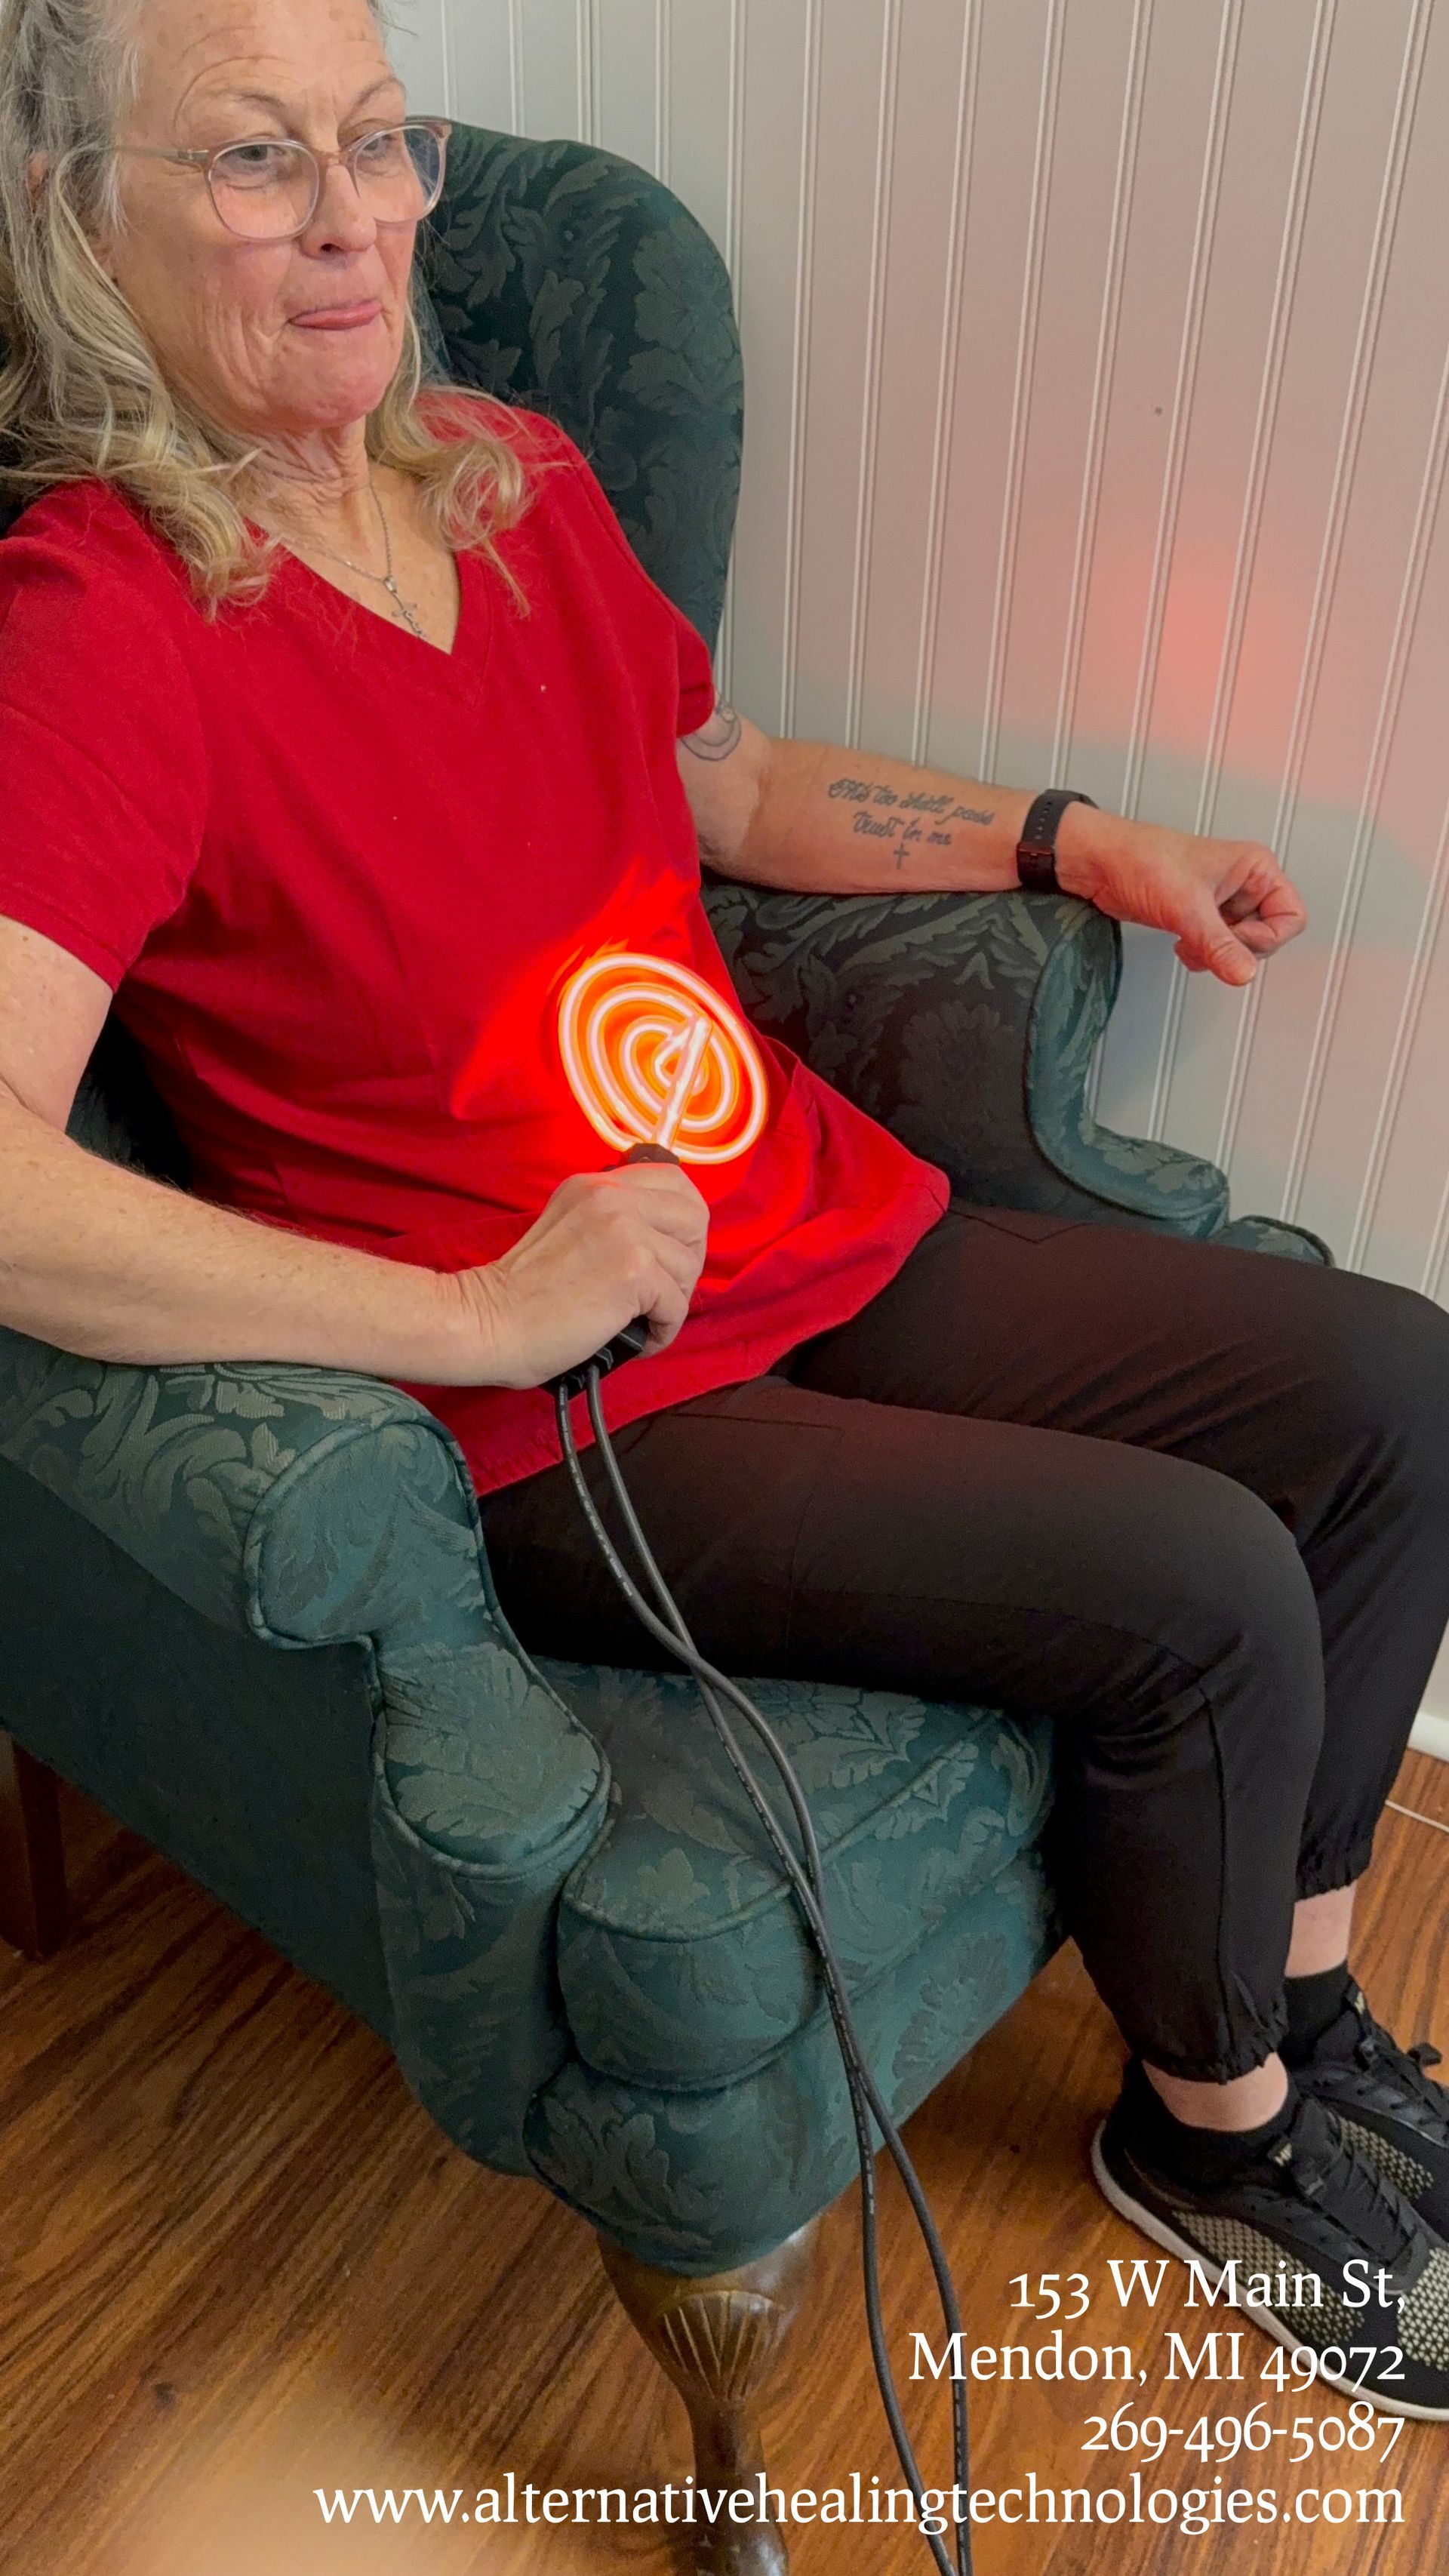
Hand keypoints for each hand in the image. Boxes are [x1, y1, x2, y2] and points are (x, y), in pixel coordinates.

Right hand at [460, 1162, 710, 1390]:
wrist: (488, 1321)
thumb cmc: (522, 1293)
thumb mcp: (567, 1227)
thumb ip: (610, 1221)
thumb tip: (661, 1242)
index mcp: (596, 1186)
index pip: (674, 1182)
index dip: (683, 1222)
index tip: (670, 1253)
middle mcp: (613, 1197)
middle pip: (695, 1217)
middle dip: (689, 1259)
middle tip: (664, 1291)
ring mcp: (626, 1231)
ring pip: (688, 1265)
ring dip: (672, 1301)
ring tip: (642, 1321)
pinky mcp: (633, 1270)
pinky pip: (677, 1305)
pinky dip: (664, 1330)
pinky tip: (639, 1339)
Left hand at [1055, 806, 1307, 987]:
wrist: (1100, 864)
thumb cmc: (1143, 859)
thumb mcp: (1187, 907)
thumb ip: (1218, 945)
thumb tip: (1244, 974)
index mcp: (1256, 868)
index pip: (1292, 917)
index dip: (1267, 937)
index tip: (1236, 937)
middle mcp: (1245, 885)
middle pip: (1268, 937)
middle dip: (1236, 948)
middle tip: (1208, 939)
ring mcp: (1223, 904)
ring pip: (1241, 948)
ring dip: (1216, 955)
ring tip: (1189, 941)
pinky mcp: (1202, 919)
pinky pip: (1218, 950)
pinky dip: (1203, 956)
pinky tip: (1181, 945)